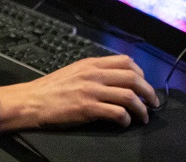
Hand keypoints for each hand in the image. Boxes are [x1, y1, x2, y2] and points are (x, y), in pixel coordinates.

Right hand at [0, 55, 157, 131]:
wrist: (32, 100)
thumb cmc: (51, 89)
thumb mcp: (74, 72)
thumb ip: (95, 73)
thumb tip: (116, 81)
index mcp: (91, 63)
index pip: (126, 61)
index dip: (142, 74)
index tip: (144, 85)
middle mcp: (94, 74)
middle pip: (133, 77)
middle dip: (149, 92)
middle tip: (153, 103)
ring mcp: (91, 90)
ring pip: (129, 95)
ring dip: (142, 108)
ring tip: (144, 117)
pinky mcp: (87, 108)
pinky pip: (117, 112)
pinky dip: (126, 119)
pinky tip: (125, 123)